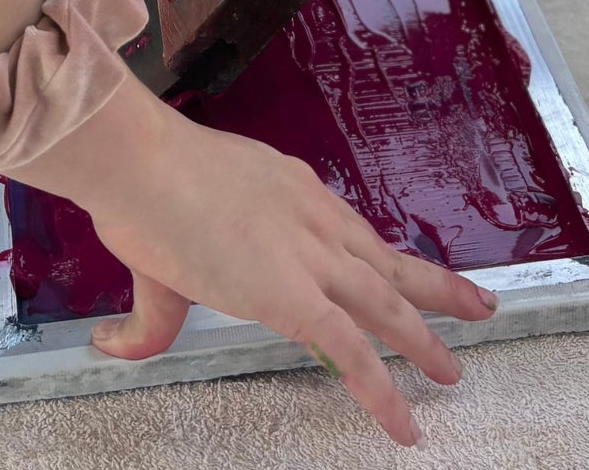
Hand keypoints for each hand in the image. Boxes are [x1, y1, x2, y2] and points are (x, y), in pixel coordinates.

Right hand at [14, 76, 491, 443]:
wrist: (144, 165)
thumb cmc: (145, 187)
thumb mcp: (156, 247)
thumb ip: (150, 312)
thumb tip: (113, 344)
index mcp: (290, 193)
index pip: (347, 231)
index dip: (377, 256)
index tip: (402, 269)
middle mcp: (314, 219)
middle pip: (386, 258)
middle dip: (434, 285)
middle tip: (476, 304)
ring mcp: (312, 257)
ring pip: (387, 302)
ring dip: (424, 335)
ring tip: (452, 368)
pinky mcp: (297, 298)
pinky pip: (354, 351)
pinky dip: (382, 389)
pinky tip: (403, 422)